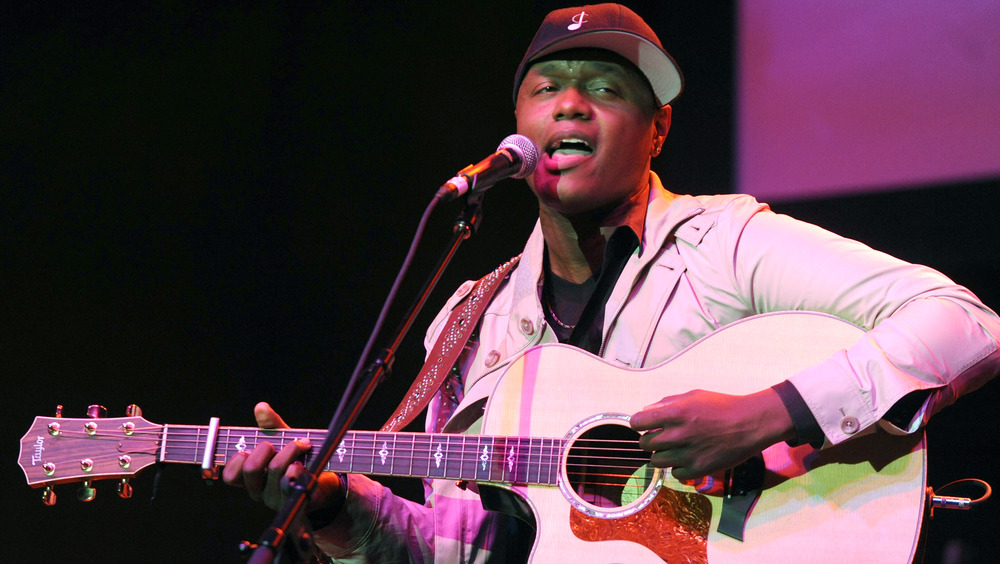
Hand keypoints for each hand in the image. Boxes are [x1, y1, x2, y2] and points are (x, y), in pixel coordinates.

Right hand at [222, 402, 342, 512]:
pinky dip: (298, 465)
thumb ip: (269, 424)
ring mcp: (276, 499)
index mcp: (250, 480)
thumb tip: (261, 407)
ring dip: (289, 450)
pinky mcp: (295, 500)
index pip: (230, 477)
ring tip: (301, 445)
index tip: (246, 449)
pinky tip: (304, 464)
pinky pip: (292, 479)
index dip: (235, 461)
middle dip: (264, 448)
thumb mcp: (281, 440)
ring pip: (275, 469)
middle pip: (251, 469)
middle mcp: (259, 492)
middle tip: (274, 443)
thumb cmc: (296, 459)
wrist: (324, 477)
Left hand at [630, 388, 794, 480]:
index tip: (644, 424)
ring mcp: (688, 454)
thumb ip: (667, 403)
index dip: (638, 423)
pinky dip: (678, 466)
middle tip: (661, 436)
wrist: (750, 423)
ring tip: (675, 447)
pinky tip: (688, 457)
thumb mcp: (693, 395)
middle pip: (644, 444)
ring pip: (656, 461)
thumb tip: (646, 411)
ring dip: (662, 454)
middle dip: (649, 439)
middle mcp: (678, 434)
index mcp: (675, 412)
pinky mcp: (698, 469)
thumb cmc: (722, 406)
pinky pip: (674, 473)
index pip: (637, 422)